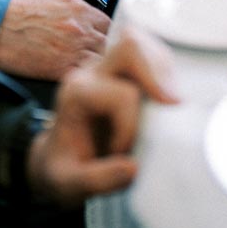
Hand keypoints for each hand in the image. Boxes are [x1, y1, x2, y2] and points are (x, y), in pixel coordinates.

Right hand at [0, 0, 109, 80]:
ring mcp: (73, 49)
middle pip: (110, 45)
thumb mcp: (53, 0)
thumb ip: (76, 12)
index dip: (106, 37)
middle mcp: (81, 27)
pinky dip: (84, 81)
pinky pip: (85, 77)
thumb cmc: (17, 11)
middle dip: (105, 54)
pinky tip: (77, 82)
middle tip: (99, 63)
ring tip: (89, 75)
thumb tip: (88, 24)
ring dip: (97, 69)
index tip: (100, 45)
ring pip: (101, 63)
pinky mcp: (60, 69)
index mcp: (80, 9)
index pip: (110, 25)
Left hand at [26, 27, 179, 206]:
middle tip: (171, 107)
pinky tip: (165, 98)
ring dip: (164, 72)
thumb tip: (134, 168)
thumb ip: (97, 180)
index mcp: (77, 94)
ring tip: (169, 103)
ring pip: (144, 43)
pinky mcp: (121, 71)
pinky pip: (148, 54)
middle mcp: (91, 72)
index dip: (131, 128)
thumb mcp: (68, 184)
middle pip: (131, 46)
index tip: (122, 153)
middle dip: (157, 76)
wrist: (54, 159)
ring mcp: (107, 67)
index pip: (122, 96)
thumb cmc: (62, 170)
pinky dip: (164, 72)